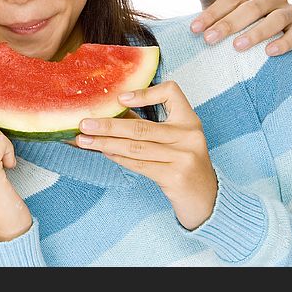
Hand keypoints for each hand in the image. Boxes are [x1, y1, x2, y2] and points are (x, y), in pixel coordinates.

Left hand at [75, 81, 216, 229]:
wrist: (207, 199)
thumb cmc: (184, 163)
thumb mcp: (175, 138)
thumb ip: (147, 123)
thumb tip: (108, 111)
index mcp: (190, 120)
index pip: (171, 92)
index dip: (144, 92)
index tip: (120, 98)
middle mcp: (189, 136)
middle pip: (141, 126)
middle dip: (108, 125)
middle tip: (84, 123)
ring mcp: (183, 157)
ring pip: (135, 147)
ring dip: (105, 143)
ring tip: (84, 140)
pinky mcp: (174, 177)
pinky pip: (138, 164)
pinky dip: (117, 157)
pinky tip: (103, 152)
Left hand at [191, 0, 291, 55]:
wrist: (250, 26)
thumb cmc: (231, 11)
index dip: (213, 12)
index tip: (195, 28)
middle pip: (252, 8)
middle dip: (228, 25)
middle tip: (209, 40)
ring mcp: (289, 9)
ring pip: (276, 20)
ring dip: (256, 34)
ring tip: (237, 47)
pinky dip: (284, 43)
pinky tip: (269, 52)